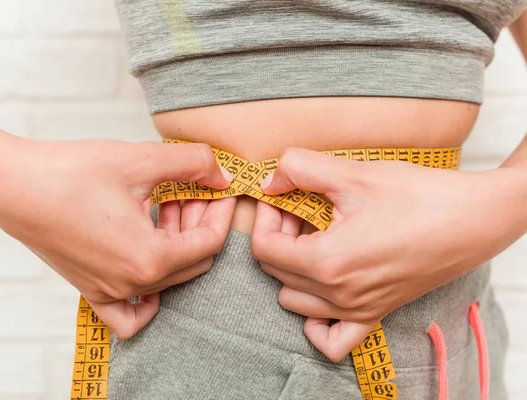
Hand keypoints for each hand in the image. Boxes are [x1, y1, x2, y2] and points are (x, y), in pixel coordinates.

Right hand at [0, 131, 235, 338]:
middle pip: (192, 262)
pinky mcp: (90, 289)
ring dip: (177, 241)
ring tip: (167, 203)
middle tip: (194, 190)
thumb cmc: (71, 172)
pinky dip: (149, 293)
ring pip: (166, 277)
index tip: (222, 188)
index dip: (221, 212)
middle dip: (200, 223)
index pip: (209, 243)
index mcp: (149, 259)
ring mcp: (109, 292)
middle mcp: (132, 284)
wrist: (12, 185)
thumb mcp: (141, 160)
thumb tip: (223, 173)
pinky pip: (129, 312)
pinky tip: (149, 259)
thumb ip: (193, 163)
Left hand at [252, 148, 524, 360]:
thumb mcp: (354, 174)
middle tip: (299, 209)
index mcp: (328, 262)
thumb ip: (300, 170)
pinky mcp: (377, 313)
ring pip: (295, 302)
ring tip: (312, 238)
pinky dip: (317, 322)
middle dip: (278, 237)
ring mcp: (358, 309)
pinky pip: (334, 338)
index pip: (264, 250)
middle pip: (276, 273)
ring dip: (292, 269)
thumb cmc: (418, 196)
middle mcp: (339, 295)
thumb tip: (269, 180)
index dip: (264, 219)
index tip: (280, 198)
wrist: (473, 219)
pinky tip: (324, 290)